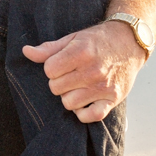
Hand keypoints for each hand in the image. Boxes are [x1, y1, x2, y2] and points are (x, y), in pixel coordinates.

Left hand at [22, 21, 145, 123]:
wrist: (130, 43)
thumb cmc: (98, 40)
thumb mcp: (73, 38)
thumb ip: (48, 48)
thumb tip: (26, 51)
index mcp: (81, 52)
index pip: (49, 70)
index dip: (52, 68)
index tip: (61, 64)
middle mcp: (93, 71)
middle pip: (56, 88)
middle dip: (59, 82)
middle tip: (70, 75)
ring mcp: (104, 86)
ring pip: (69, 103)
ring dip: (70, 96)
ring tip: (78, 86)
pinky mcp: (113, 98)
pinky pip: (91, 116)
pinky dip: (84, 112)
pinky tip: (85, 102)